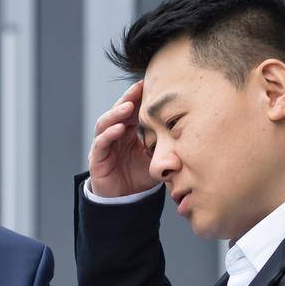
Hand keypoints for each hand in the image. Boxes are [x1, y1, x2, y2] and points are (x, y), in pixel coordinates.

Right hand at [87, 80, 155, 198]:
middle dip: (128, 98)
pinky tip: (118, 128)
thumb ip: (166, 147)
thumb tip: (186, 134)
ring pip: (106, 123)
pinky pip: (100, 143)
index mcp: (128, 132)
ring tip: (128, 106)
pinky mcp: (97, 159)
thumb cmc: (139, 178)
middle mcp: (114, 135)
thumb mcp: (156, 160)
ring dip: (116, 113)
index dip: (138, 98)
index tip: (149, 84)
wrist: (125, 201)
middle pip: (118, 111)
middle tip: (138, 88)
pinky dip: (108, 134)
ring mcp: (104, 146)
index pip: (132, 111)